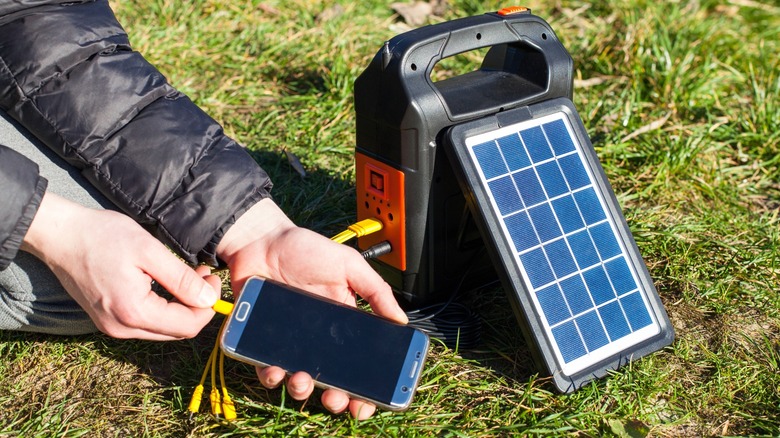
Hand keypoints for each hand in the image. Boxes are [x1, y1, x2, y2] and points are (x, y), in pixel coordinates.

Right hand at [21, 192, 220, 339]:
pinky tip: (168, 283)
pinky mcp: (107, 320)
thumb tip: (209, 299)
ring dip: (182, 307)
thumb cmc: (102, 236)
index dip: (207, 305)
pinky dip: (164, 307)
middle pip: (177, 332)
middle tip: (203, 275)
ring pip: (163, 329)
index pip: (187, 326)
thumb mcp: (149, 251)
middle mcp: (121, 328)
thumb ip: (181, 279)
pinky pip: (146, 323)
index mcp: (133, 313)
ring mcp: (112, 327)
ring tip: (189, 276)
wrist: (60, 235)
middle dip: (197, 306)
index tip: (212, 279)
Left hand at [217, 198, 406, 418]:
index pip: (359, 363)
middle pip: (331, 382)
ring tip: (303, 380)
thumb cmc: (305, 249)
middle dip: (336, 398)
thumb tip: (402, 321)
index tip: (367, 402)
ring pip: (299, 381)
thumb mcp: (349, 265)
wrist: (262, 241)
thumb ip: (376, 291)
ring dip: (302, 389)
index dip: (364, 388)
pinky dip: (271, 375)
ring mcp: (291, 343)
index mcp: (344, 324)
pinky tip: (275, 368)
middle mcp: (318, 339)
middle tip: (337, 398)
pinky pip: (267, 369)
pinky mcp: (263, 342)